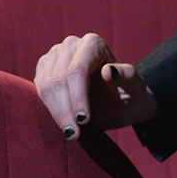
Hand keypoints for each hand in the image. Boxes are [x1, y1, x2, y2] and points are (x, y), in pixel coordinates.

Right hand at [33, 33, 159, 139]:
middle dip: (66, 109)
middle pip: (59, 79)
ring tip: (71, 132)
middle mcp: (71, 45)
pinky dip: (50, 109)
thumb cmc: (129, 93)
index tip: (84, 120)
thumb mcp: (136, 88)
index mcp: (93, 44)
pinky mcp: (45, 69)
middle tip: (75, 133)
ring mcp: (55, 56)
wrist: (118, 100)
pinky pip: (40, 90)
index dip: (78, 96)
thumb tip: (108, 71)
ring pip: (46, 85)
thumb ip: (128, 77)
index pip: (77, 70)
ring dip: (56, 112)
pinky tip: (63, 123)